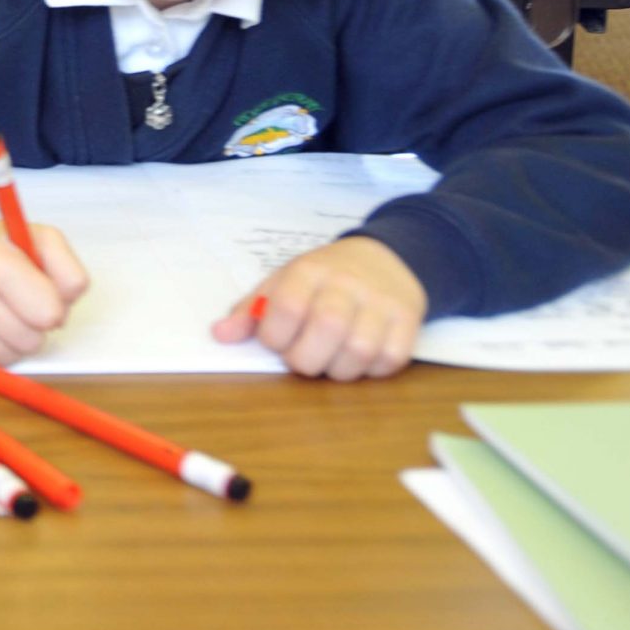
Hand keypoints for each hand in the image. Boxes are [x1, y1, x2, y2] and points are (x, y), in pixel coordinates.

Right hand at [0, 212, 87, 363]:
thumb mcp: (40, 240)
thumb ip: (69, 273)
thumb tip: (59, 316)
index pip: (50, 314)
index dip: (53, 304)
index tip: (38, 288)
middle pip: (31, 342)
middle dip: (32, 325)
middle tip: (16, 300)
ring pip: (8, 358)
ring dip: (11, 339)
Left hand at [212, 235, 426, 380]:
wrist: (385, 258)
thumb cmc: (323, 278)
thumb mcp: (282, 282)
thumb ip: (250, 310)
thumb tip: (220, 336)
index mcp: (309, 270)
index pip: (287, 307)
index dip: (275, 337)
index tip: (277, 342)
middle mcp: (348, 282)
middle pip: (327, 329)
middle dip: (306, 360)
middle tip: (302, 359)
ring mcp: (382, 301)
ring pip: (361, 350)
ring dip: (338, 370)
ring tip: (330, 362)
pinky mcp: (409, 319)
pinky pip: (392, 358)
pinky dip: (372, 371)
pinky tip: (358, 361)